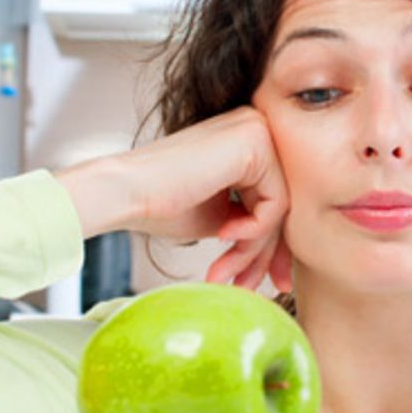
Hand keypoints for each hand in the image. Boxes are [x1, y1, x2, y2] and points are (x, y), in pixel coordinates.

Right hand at [57, 106, 292, 291]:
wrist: (124, 192)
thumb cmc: (161, 204)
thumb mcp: (223, 218)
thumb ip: (256, 224)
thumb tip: (287, 259)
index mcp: (250, 141)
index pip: (276, 199)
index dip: (272, 247)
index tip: (270, 280)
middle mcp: (257, 127)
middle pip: (281, 203)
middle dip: (264, 253)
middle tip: (248, 285)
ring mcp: (258, 130)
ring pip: (279, 207)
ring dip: (253, 248)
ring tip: (225, 269)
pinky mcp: (255, 142)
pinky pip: (275, 202)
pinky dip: (254, 229)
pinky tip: (224, 233)